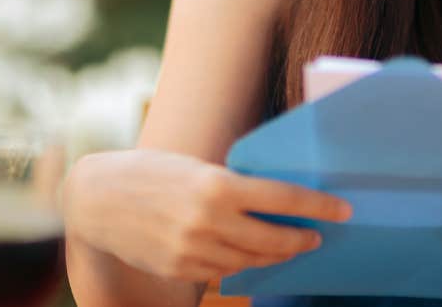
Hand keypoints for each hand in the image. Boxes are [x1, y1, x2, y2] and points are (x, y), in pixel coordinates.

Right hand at [63, 148, 352, 281]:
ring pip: (250, 260)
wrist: (98, 197)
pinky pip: (222, 272)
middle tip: (320, 234)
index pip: (283, 199)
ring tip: (293, 247)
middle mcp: (208, 220)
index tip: (343, 210)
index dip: (318, 206)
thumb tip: (272, 200)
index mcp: (218, 184)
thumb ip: (232, 186)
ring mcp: (192, 249)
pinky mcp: (178, 269)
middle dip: (302, 238)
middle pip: (272, 238)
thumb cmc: (153, 171)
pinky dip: (243, 265)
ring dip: (277, 255)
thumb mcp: (198, 167)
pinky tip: (254, 258)